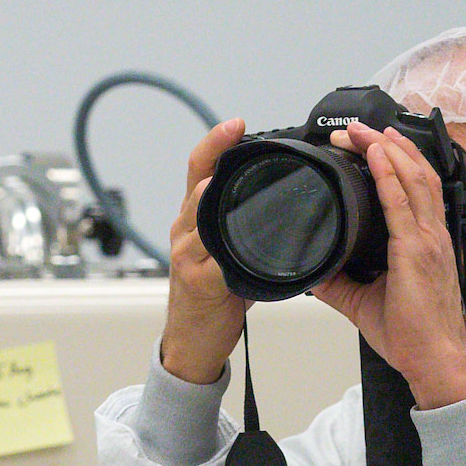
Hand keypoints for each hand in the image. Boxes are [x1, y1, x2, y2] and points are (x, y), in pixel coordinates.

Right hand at [157, 119, 254, 386]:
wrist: (192, 343)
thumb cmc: (213, 299)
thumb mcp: (227, 254)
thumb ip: (242, 227)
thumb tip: (280, 206)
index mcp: (195, 220)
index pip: (199, 171)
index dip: (214, 143)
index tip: (236, 123)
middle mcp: (186, 231)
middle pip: (197, 184)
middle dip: (216, 157)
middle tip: (239, 133)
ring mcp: (188, 255)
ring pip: (198, 215)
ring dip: (212, 194)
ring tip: (225, 176)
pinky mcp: (198, 282)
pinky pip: (210, 258)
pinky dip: (221, 245)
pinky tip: (235, 235)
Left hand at [311, 123, 465, 408]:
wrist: (434, 364)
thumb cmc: (414, 337)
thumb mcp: (365, 302)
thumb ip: (339, 282)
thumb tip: (312, 268)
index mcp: (425, 242)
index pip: (414, 187)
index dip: (394, 158)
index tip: (368, 142)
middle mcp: (432, 234)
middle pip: (414, 171)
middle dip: (386, 142)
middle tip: (356, 126)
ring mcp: (428, 241)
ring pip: (413, 177)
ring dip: (386, 148)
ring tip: (361, 129)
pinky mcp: (418, 253)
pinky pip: (402, 203)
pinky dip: (389, 174)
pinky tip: (375, 154)